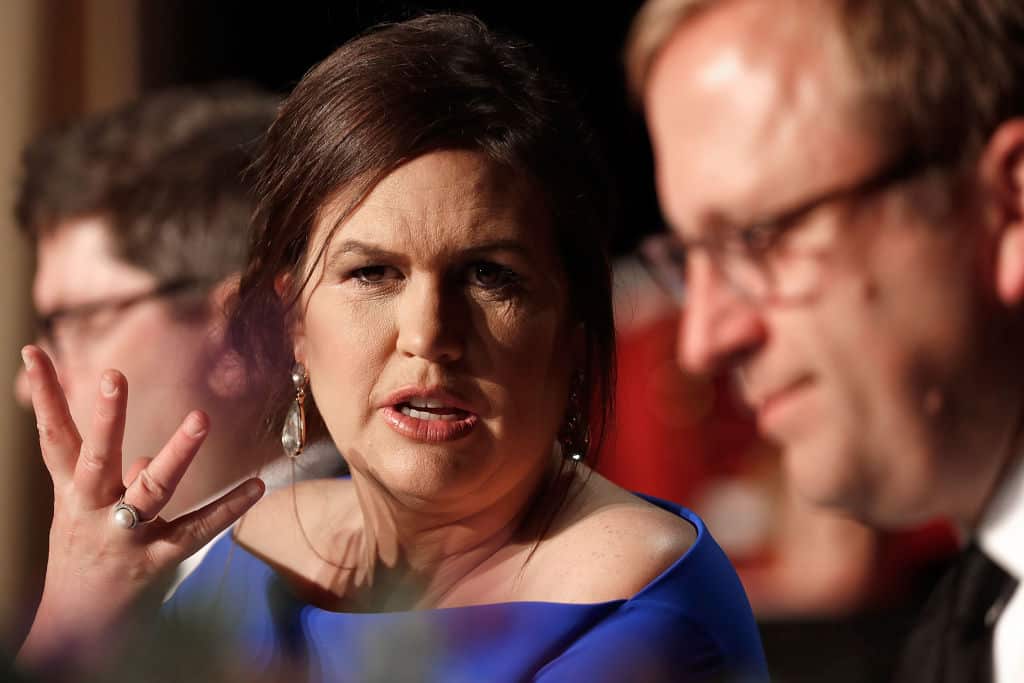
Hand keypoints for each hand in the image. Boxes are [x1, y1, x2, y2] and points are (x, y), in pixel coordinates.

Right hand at [16, 345, 264, 670]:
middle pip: (93, 458)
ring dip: (175, 454)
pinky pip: (197, 531)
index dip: (43, 393)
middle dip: (103, 418)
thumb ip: (109, 480)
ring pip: (148, 491)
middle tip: (112, 376)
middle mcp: (92, 511)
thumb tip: (142, 460)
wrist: (78, 634)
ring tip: (199, 417)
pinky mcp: (158, 562)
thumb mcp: (86, 516)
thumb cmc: (87, 559)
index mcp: (72, 493)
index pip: (54, 435)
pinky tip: (256, 485)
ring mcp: (124, 537)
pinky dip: (227, 507)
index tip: (33, 348)